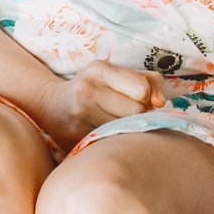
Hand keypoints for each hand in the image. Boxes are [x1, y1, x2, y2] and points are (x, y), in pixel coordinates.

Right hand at [43, 61, 167, 151]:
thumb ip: (150, 82)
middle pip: (135, 112)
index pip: (142, 89)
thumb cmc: (94, 88)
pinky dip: (113, 141)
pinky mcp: (74, 139)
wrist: (52, 105)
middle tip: (125, 113)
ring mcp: (79, 116)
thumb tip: (161, 104)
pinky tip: (104, 134)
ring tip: (114, 123)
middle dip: (137, 115)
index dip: (146, 97)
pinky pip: (109, 144)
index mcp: (99, 69)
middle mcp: (86, 90)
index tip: (137, 99)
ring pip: (124, 130)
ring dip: (126, 129)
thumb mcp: (118, 75)